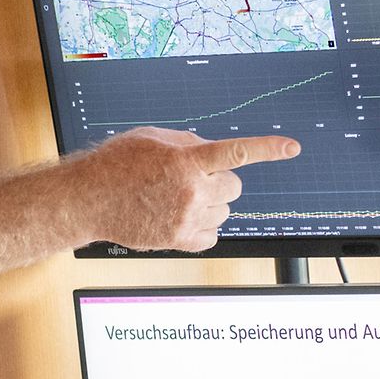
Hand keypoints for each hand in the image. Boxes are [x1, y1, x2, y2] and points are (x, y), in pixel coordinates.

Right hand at [76, 128, 300, 251]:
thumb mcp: (152, 138)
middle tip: (193, 180)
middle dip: (220, 182)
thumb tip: (213, 153)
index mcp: (186, 160)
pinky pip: (213, 237)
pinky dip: (204, 228)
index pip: (236, 153)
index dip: (267, 149)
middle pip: (234, 187)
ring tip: (179, 199)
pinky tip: (182, 217)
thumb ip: (188, 143)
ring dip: (211, 205)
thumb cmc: (115, 165)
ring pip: (225, 212)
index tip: (291, 148)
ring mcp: (186, 218)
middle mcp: (191, 190)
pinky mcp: (179, 240)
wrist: (88, 199)